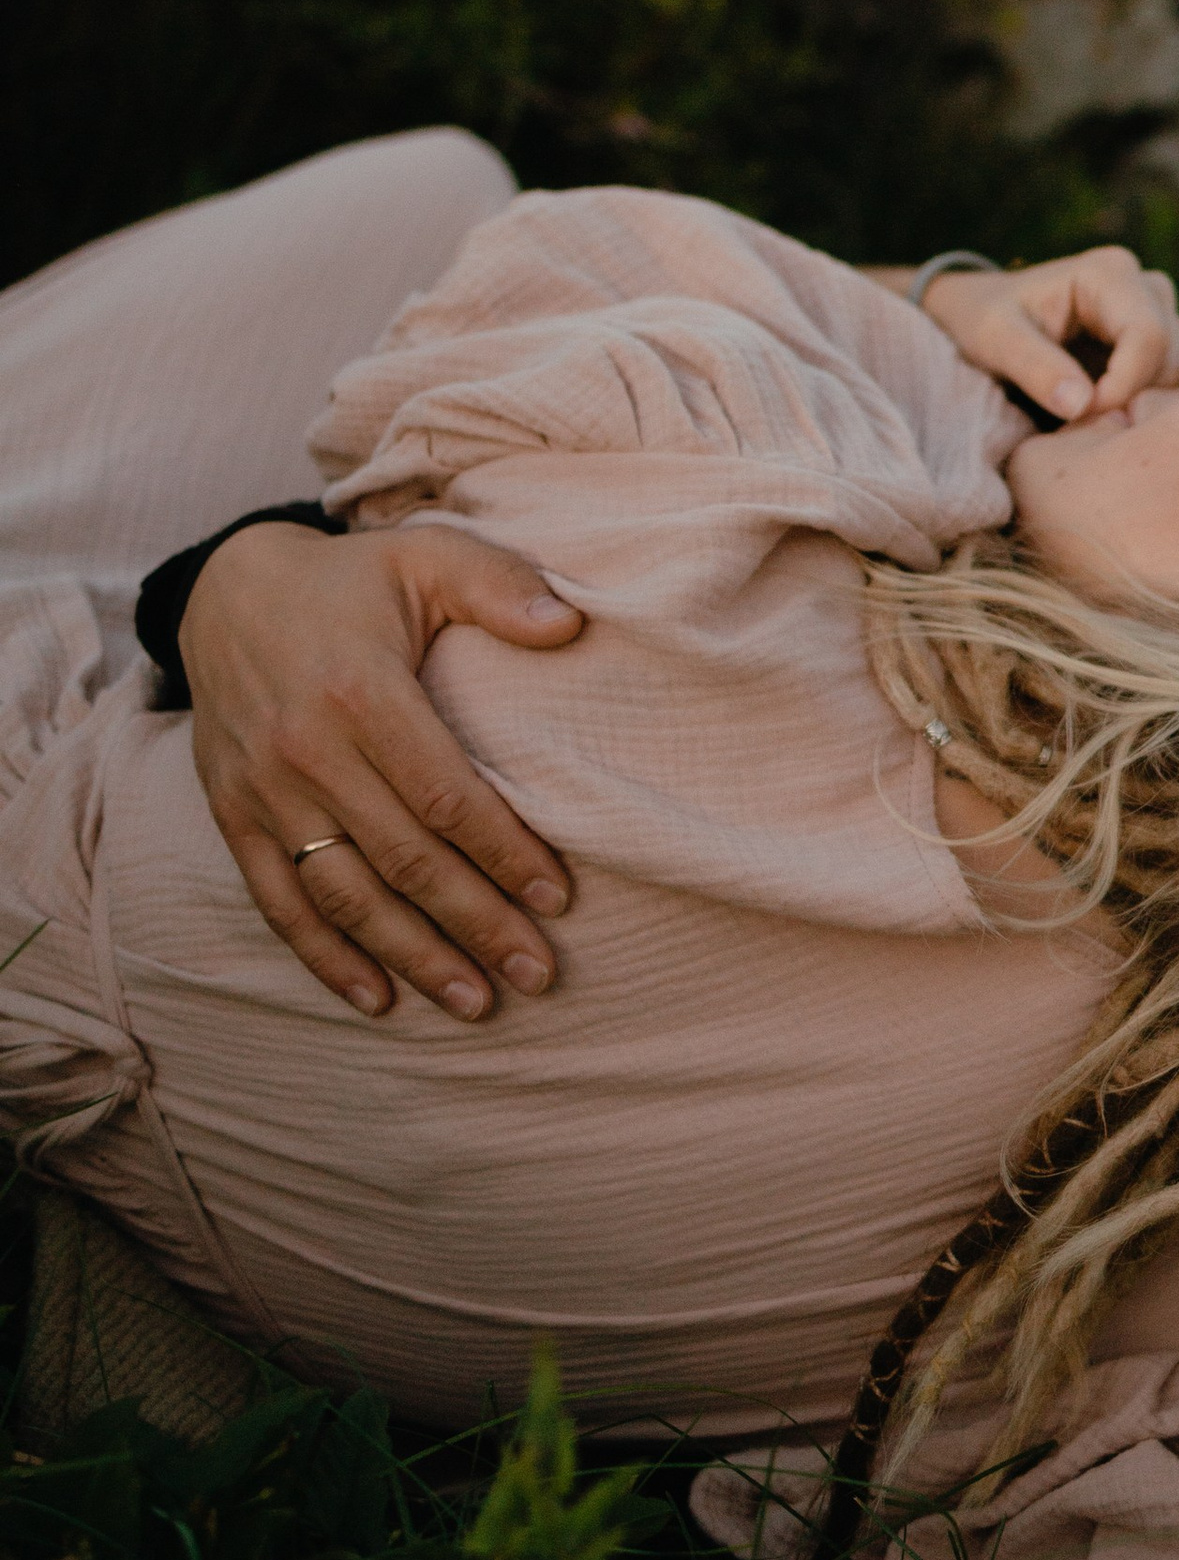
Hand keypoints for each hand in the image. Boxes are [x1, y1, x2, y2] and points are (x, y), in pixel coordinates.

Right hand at [180, 521, 585, 1022]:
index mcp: (360, 692)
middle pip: (404, 860)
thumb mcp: (426, 557)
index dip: (503, 852)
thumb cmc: (350, 582)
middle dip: (475, 924)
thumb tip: (571, 628)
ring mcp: (264, 793)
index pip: (446, 795)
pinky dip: (325, 958)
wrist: (227, 590)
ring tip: (474, 1002)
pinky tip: (377, 999)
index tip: (557, 898)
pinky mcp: (234, 817)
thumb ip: (500, 586)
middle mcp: (306, 751)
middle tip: (536, 973)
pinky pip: (279, 902)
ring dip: (411, 957)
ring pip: (345, 895)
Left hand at [913, 247, 1178, 422]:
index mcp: (1109, 273)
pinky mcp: (1149, 341)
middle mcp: (1143, 285)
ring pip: (1175, 370)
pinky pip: (1166, 379)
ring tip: (1088, 421)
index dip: (1124, 386)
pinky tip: (1101, 416)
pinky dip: (1139, 403)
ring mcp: (1152, 313)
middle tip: (1084, 426)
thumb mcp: (995, 340)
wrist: (978, 313)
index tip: (1083, 417)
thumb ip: (1036, 369)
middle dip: (1133, 397)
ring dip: (1138, 402)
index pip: (1148, 336)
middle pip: (1169, 355)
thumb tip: (1083, 405)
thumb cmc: (981, 318)